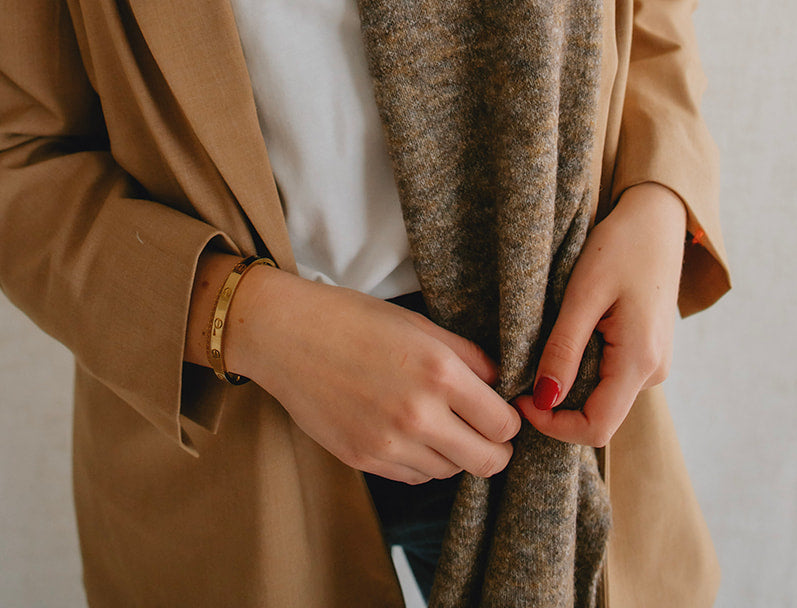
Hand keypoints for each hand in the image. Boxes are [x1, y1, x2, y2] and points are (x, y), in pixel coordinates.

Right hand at [199, 261, 521, 483]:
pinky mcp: (365, 460)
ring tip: (441, 424)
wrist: (287, 335)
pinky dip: (422, 461)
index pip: (503, 424)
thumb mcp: (419, 324)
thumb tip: (500, 384)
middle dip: (494, 448)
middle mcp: (420, 415)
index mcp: (440, 372)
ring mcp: (390, 444)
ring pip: (450, 471)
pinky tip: (410, 433)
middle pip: (487, 461)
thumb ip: (466, 356)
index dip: (509, 419)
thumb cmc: (353, 319)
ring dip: (455, 453)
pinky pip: (415, 477)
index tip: (502, 411)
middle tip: (486, 431)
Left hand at [515, 182, 686, 447]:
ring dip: (569, 384)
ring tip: (544, 348)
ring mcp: (654, 364)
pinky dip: (583, 369)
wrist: (656, 218)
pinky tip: (568, 338)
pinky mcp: (648, 352)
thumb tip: (544, 400)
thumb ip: (564, 349)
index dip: (552, 424)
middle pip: (599, 417)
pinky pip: (611, 378)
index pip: (595, 428)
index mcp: (640, 362)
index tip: (518, 397)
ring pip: (603, 398)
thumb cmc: (621, 247)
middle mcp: (653, 372)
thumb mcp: (583, 293)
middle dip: (556, 406)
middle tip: (521, 372)